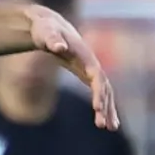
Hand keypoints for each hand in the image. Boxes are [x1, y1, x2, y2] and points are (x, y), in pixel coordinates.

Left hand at [26, 5, 119, 130]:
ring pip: (104, 91)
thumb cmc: (45, 29)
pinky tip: (104, 120)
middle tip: (103, 125)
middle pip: (104, 86)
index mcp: (84, 54)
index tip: (97, 108)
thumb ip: (52, 39)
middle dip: (105, 105)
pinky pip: (99, 92)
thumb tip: (59, 47)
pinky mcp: (86, 74)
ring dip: (108, 108)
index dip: (98, 91)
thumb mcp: (45, 32)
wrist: (48, 26)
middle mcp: (91, 62)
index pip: (96, 75)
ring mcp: (90, 68)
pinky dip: (103, 105)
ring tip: (110, 128)